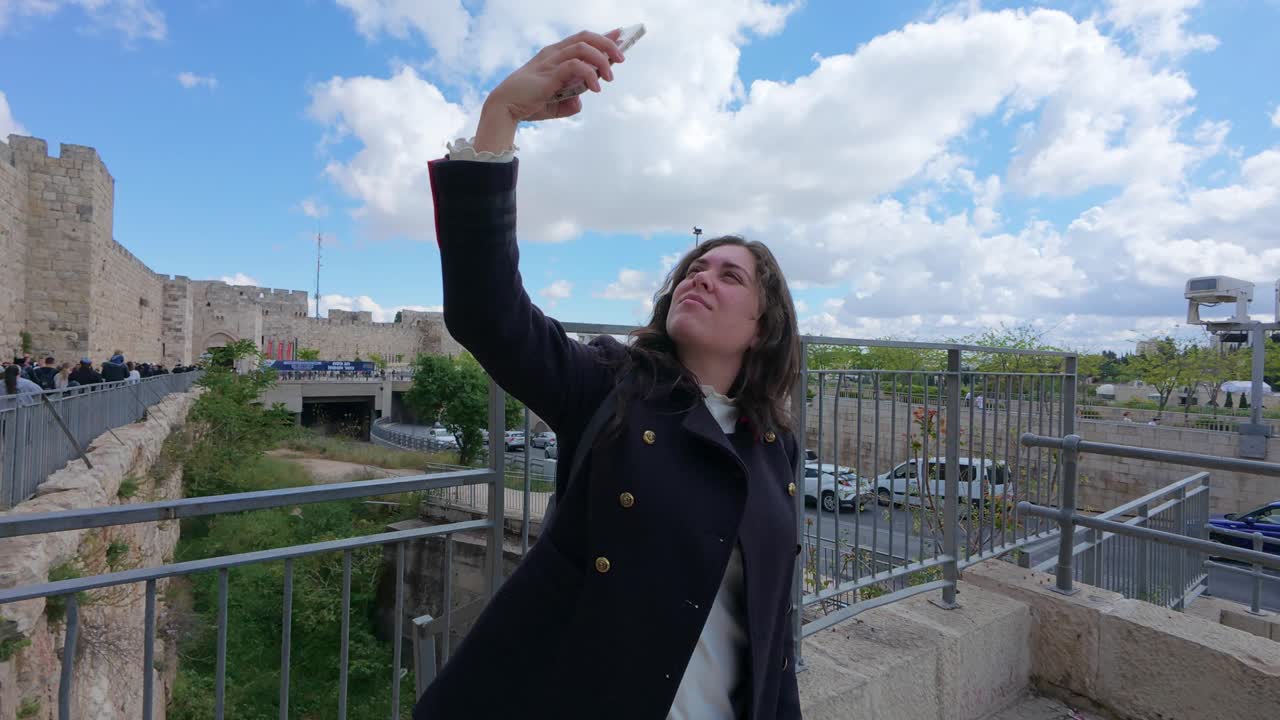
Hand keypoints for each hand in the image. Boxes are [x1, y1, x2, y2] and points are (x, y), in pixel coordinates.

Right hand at [473, 29, 624, 151]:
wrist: (505, 109)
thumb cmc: (527, 104)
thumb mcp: (555, 104)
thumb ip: (569, 102)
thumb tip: (580, 101)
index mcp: (554, 55)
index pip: (582, 39)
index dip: (603, 36)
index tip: (620, 35)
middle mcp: (553, 53)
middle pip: (586, 37)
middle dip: (607, 44)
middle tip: (620, 59)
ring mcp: (551, 62)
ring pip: (582, 48)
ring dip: (601, 60)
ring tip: (609, 77)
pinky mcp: (549, 74)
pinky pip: (575, 66)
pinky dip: (589, 75)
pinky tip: (595, 89)